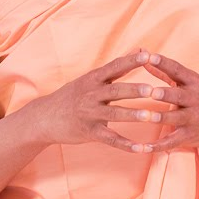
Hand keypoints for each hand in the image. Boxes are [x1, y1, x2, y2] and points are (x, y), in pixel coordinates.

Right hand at [26, 49, 158, 152]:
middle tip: (153, 89)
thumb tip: (139, 50)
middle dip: (134, 90)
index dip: (130, 61)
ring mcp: (90, 114)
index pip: (114, 67)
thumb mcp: (90, 78)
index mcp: (93, 79)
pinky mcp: (89, 132)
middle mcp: (91, 94)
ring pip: (114, 114)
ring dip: (134, 115)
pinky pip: (111, 139)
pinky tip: (142, 148)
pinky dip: (127, 145)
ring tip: (152, 116)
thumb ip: (115, 68)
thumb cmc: (72, 96)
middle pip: (115, 90)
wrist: (44, 118)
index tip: (148, 55)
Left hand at [142, 54, 198, 151]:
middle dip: (166, 94)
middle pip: (178, 95)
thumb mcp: (188, 81)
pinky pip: (173, 141)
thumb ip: (163, 70)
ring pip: (175, 118)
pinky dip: (158, 146)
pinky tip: (143, 148)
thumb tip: (143, 53)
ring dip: (161, 117)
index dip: (163, 63)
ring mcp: (193, 118)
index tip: (148, 56)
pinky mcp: (190, 135)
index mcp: (193, 82)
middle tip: (152, 92)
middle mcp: (194, 99)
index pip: (177, 70)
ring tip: (147, 116)